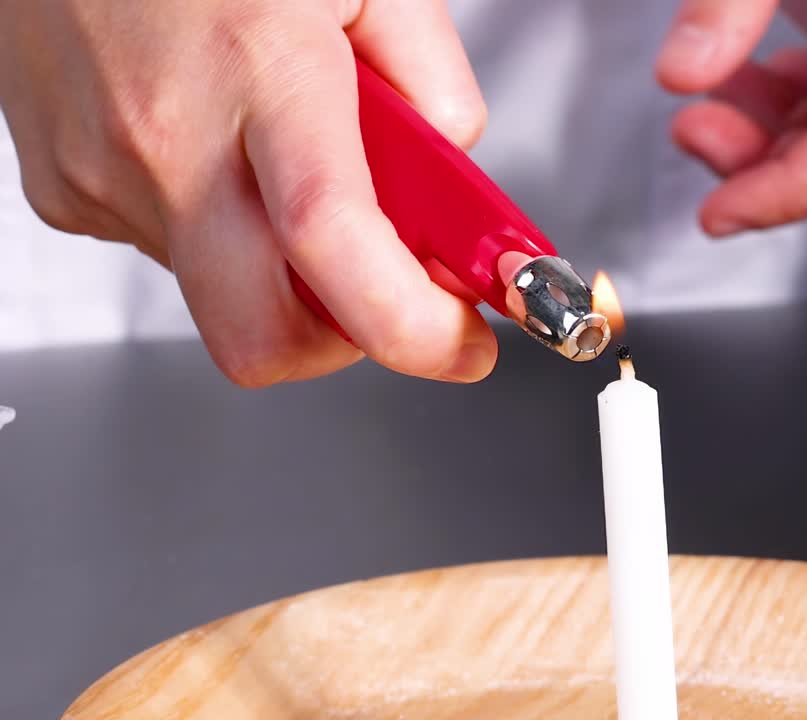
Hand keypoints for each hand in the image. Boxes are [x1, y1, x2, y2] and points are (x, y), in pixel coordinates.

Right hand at [0, 0, 495, 386]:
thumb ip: (435, 87)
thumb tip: (449, 193)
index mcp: (263, 69)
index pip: (332, 242)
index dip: (415, 326)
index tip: (464, 342)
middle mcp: (169, 136)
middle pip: (262, 335)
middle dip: (342, 338)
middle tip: (382, 285)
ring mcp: (102, 172)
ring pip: (221, 297)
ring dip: (280, 267)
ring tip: (282, 161)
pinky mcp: (64, 193)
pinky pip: (171, 255)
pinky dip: (220, 229)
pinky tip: (219, 150)